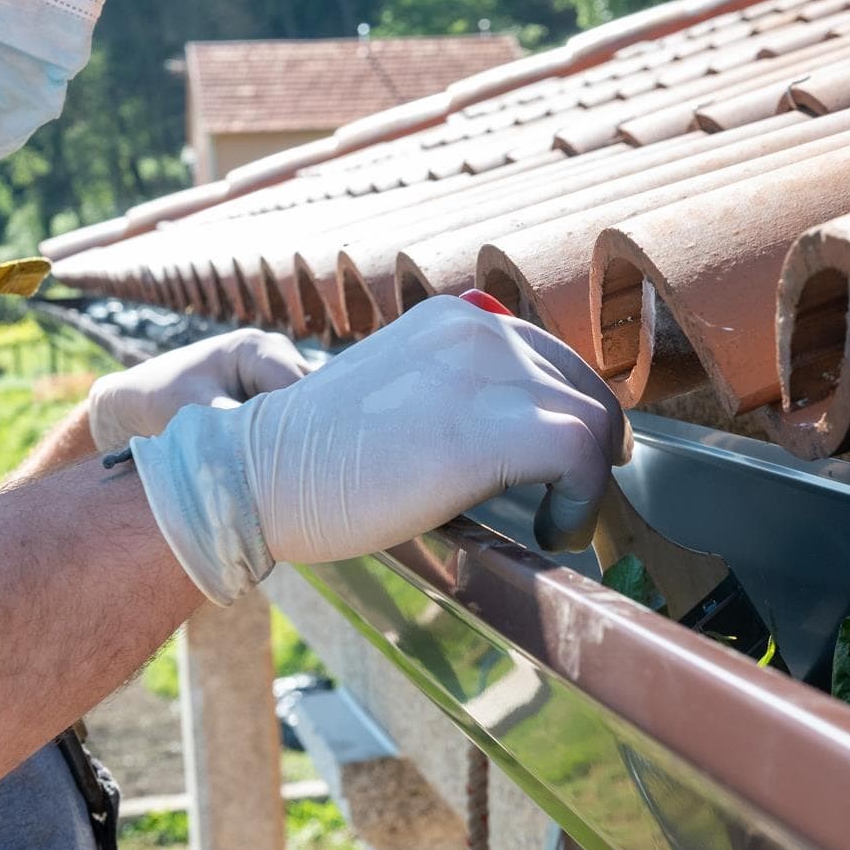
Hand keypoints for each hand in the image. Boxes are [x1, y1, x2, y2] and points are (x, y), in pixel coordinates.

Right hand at [129, 296, 630, 604]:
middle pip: (581, 387)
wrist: (257, 474)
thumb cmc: (318, 455)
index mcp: (455, 319)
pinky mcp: (493, 428)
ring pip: (593, 420)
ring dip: (587, 480)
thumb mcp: (398, 396)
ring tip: (557, 521)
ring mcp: (488, 372)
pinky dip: (581, 503)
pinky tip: (549, 531)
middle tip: (567, 501)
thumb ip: (454, 395)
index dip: (567, 416)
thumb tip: (517, 435)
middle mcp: (479, 328)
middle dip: (588, 448)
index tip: (558, 467)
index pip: (549, 360)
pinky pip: (582, 457)